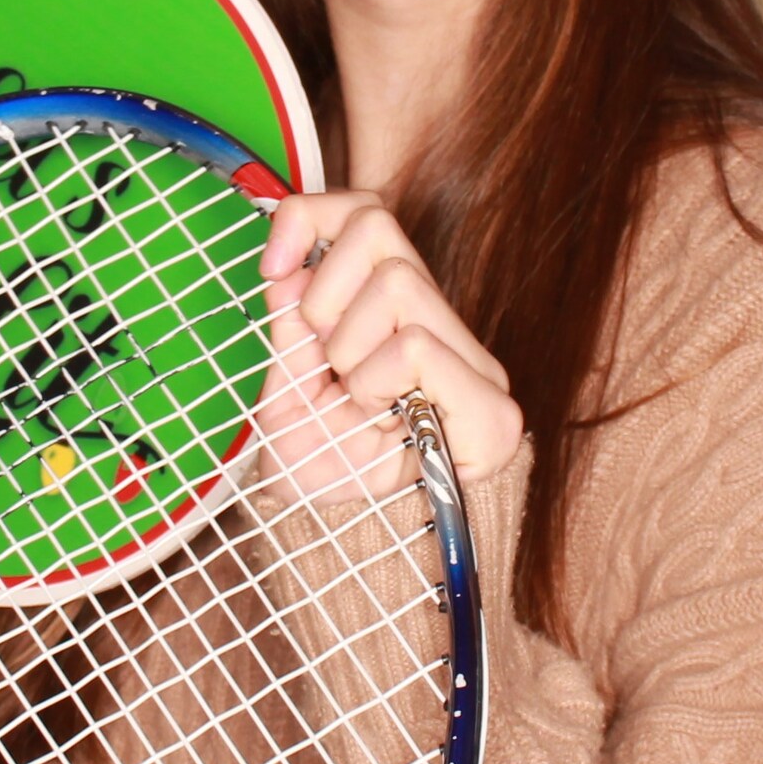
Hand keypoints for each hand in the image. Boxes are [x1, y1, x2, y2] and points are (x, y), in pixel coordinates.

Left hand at [249, 190, 524, 499]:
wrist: (337, 552)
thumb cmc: (316, 469)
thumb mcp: (285, 385)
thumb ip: (291, 323)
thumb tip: (289, 268)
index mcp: (397, 312)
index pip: (367, 212)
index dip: (310, 217)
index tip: (269, 268)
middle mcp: (446, 327)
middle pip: (379, 229)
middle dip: (326, 293)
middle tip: (324, 361)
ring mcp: (475, 366)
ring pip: (398, 281)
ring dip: (349, 347)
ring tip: (352, 399)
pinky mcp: (492, 409)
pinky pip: (417, 345)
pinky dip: (377, 377)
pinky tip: (377, 413)